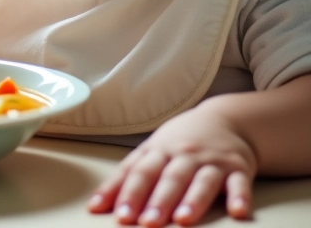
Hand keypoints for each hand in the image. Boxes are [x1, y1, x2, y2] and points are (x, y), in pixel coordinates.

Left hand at [88, 103, 257, 225]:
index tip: (114, 213)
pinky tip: (238, 213)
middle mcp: (184, 154)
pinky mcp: (238, 169)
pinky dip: (239, 197)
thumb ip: (126, 178)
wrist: (225, 119)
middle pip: (168, 178)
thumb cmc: (179, 142)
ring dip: (192, 201)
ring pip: (201, 181)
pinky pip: (240, 184)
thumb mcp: (152, 151)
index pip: (138, 172)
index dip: (126, 192)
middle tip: (145, 223)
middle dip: (156, 201)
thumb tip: (95, 205)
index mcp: (158, 150)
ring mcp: (212, 161)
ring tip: (183, 220)